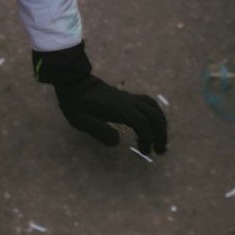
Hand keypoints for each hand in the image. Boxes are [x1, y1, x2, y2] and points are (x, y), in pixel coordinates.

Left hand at [33, 43, 167, 155]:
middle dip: (160, 133)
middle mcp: (127, 101)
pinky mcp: (127, 97)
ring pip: (153, 107)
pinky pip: (148, 103)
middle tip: (160, 151)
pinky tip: (151, 126)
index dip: (147, 137)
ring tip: (159, 140)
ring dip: (160, 124)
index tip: (144, 151)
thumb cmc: (75, 103)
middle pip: (153, 114)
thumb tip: (117, 142)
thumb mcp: (81, 120)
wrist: (74, 82)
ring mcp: (128, 97)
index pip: (141, 122)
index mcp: (118, 107)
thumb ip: (99, 131)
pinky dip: (154, 115)